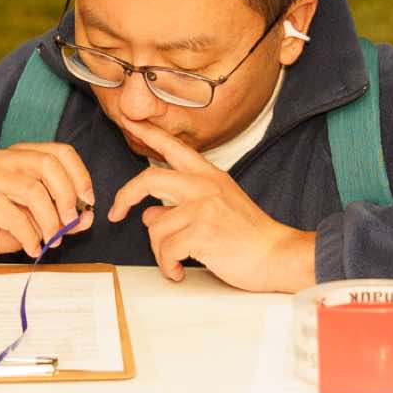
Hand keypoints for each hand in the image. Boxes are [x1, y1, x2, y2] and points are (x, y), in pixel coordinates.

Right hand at [0, 143, 95, 262]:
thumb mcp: (39, 219)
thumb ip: (64, 216)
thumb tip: (88, 217)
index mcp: (21, 155)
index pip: (60, 152)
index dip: (80, 176)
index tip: (88, 202)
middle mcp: (4, 159)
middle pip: (49, 166)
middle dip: (67, 197)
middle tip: (71, 223)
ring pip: (34, 192)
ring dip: (50, 222)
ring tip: (52, 241)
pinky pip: (16, 217)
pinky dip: (31, 237)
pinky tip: (33, 248)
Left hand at [106, 120, 316, 292]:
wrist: (277, 255)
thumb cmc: (250, 236)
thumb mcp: (217, 207)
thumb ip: (182, 205)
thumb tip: (149, 215)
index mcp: (210, 175)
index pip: (173, 147)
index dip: (148, 133)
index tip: (129, 121)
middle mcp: (204, 185)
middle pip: (148, 180)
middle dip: (124, 198)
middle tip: (116, 213)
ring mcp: (203, 206)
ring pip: (154, 227)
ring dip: (159, 252)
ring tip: (175, 262)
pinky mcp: (201, 231)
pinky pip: (165, 250)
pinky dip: (168, 266)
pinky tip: (180, 271)